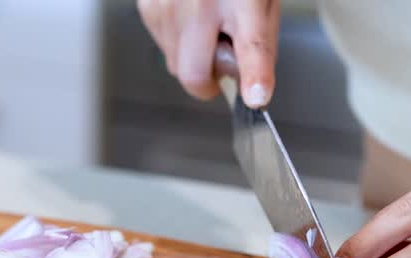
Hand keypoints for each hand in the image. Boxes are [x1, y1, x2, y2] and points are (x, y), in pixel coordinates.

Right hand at [137, 0, 279, 107]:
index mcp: (242, 2)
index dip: (254, 75)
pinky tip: (188, 14)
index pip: (250, 46)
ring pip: (174, 64)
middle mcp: (201, 3)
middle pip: (193, 74)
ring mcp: (168, 5)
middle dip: (207, 80)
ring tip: (206, 23)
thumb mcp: (262, 3)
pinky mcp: (148, 6)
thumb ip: (260, 46)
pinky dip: (176, 40)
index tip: (255, 96)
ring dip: (191, 57)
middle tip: (220, 61)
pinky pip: (161, 45)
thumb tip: (252, 88)